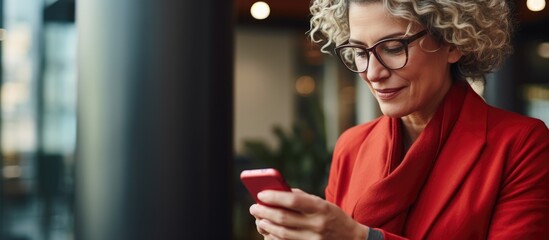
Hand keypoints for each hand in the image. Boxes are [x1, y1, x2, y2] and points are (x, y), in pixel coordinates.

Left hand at [249, 189, 367, 239]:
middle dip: (264, 212)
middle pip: (283, 218)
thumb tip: (275, 193)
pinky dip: (273, 238)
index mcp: (321, 207)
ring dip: (265, 226)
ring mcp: (313, 239)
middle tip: (254, 208)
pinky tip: (267, 232)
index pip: (293, 199)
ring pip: (281, 234)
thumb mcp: (321, 203)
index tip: (260, 194)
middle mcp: (317, 224)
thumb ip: (300, 197)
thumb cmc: (331, 215)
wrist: (351, 238)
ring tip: (258, 220)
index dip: (274, 196)